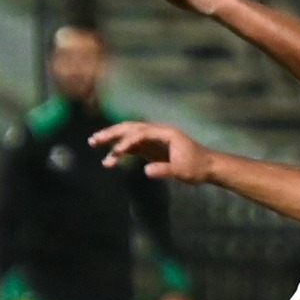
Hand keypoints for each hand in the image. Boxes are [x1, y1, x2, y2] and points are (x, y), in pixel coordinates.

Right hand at [90, 119, 213, 183]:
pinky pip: (131, 148)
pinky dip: (119, 153)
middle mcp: (157, 132)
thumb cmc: (196, 167)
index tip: (118, 151)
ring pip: (128, 135)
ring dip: (111, 139)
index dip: (128, 140)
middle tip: (94, 139)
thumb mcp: (182, 171)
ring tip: (94, 143)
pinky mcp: (150, 149)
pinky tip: (108, 162)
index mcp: (165, 133)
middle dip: (112, 133)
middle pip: (131, 128)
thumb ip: (165, 170)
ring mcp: (152, 140)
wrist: (206, 166)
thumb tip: (146, 171)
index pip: (142, 132)